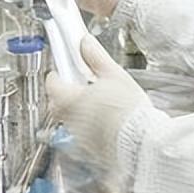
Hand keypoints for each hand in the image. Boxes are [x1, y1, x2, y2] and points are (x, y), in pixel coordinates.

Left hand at [45, 34, 151, 170]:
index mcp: (71, 99)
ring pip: (69, 120)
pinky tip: (105, 122)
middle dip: (64, 93)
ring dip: (77, 111)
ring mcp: (77, 137)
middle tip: (81, 85)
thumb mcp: (114, 75)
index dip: (57, 75)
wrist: (142, 142)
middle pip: (56, 104)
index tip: (64, 70)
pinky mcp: (88, 149)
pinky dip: (88, 127)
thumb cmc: (130, 110)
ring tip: (98, 104)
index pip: (51, 84)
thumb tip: (85, 43)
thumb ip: (96, 57)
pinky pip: (81, 135)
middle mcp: (69, 120)